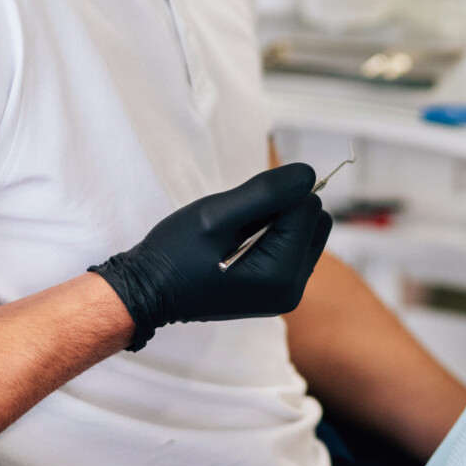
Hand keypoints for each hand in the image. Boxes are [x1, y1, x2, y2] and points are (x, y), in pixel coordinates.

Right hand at [91, 164, 332, 349]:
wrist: (150, 291)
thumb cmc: (175, 254)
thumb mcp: (216, 215)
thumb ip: (266, 192)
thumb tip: (310, 173)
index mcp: (283, 274)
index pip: (309, 206)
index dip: (276, 195)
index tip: (241, 211)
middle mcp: (293, 289)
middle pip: (315, 219)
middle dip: (284, 209)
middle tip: (239, 222)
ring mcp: (287, 292)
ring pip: (306, 231)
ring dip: (278, 222)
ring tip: (238, 235)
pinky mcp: (279, 289)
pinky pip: (292, 246)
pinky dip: (273, 236)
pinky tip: (241, 246)